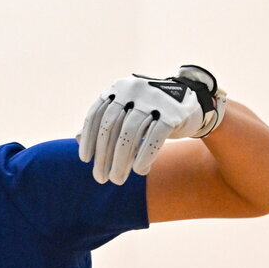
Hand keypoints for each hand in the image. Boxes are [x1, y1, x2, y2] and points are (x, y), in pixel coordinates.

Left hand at [76, 65, 226, 184]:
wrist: (192, 104)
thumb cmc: (151, 113)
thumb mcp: (126, 113)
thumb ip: (103, 122)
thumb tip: (76, 138)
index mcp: (119, 88)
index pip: (97, 115)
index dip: (88, 139)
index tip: (85, 160)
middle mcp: (134, 90)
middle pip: (111, 126)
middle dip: (103, 156)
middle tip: (101, 178)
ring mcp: (154, 99)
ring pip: (130, 133)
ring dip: (121, 161)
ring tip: (117, 179)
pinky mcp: (174, 113)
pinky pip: (155, 137)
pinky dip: (145, 155)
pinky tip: (139, 171)